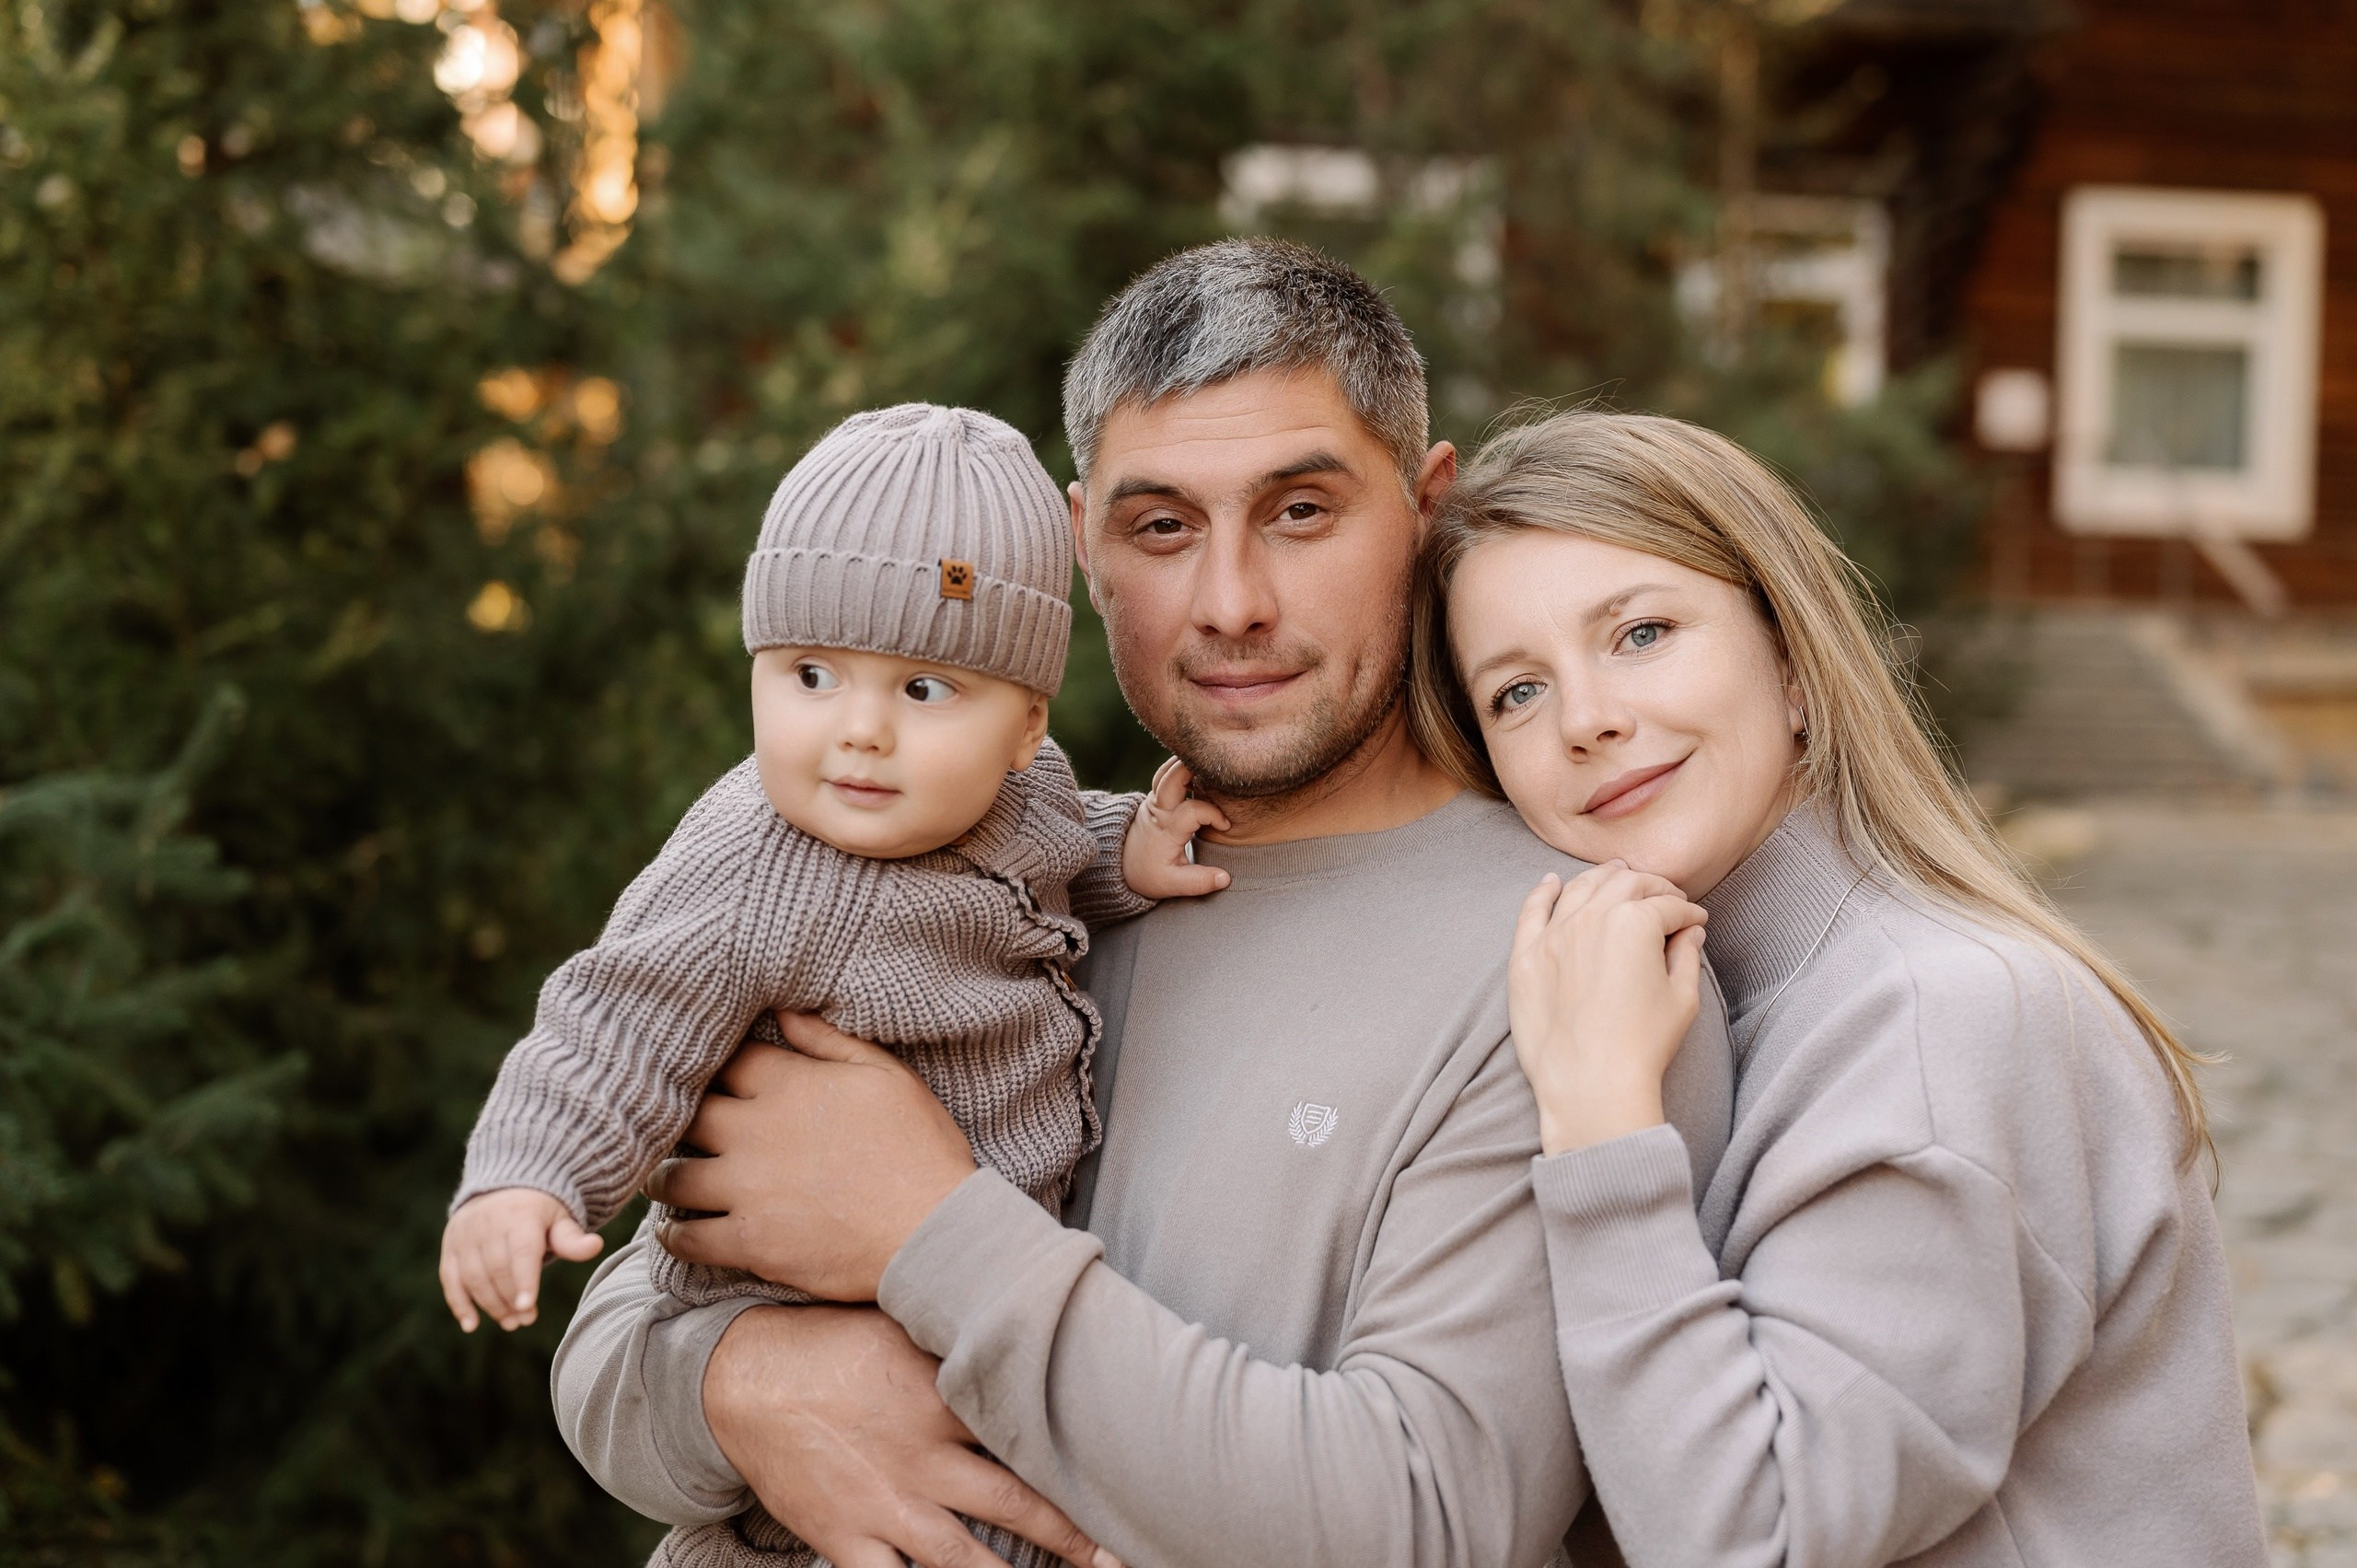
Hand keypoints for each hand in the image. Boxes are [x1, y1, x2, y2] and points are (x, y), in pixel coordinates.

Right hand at [438, 1186, 603, 1331]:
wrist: (504, 1188)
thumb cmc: (539, 1212)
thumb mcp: (560, 1219)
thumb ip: (572, 1239)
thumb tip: (596, 1246)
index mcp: (520, 1214)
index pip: (521, 1251)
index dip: (523, 1280)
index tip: (527, 1307)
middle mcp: (487, 1222)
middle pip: (497, 1269)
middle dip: (510, 1299)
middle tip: (526, 1320)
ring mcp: (465, 1234)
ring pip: (474, 1277)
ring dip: (490, 1305)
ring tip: (510, 1323)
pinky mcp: (450, 1245)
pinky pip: (450, 1278)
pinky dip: (459, 1303)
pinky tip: (471, 1325)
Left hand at [648, 1016, 976, 1300]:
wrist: (934, 1231)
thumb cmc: (920, 1149)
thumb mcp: (887, 1076)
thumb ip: (829, 1042)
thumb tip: (784, 1011)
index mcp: (789, 1085)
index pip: (726, 1062)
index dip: (716, 1068)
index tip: (714, 1079)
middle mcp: (755, 1131)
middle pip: (686, 1115)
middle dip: (677, 1119)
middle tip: (676, 1129)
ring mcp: (747, 1189)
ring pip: (672, 1179)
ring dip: (663, 1177)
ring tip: (665, 1178)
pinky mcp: (748, 1242)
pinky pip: (686, 1239)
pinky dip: (674, 1236)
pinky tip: (676, 1232)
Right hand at [705, 1305, 1120, 1567]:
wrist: (743, 1377)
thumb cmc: (833, 1345)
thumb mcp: (904, 1328)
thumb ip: (961, 1339)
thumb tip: (1029, 1318)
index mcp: (943, 1397)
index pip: (1029, 1430)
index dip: (1080, 1459)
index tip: (1125, 1474)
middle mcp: (923, 1457)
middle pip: (1017, 1507)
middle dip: (1071, 1538)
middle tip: (1114, 1556)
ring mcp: (886, 1505)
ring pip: (966, 1563)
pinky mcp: (847, 1539)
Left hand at [1118, 759, 1230, 899]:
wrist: (1119, 866)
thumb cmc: (1149, 875)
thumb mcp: (1171, 885)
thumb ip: (1198, 882)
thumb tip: (1225, 878)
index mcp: (1165, 830)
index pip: (1193, 811)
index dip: (1214, 814)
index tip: (1225, 826)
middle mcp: (1158, 810)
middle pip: (1172, 778)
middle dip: (1194, 768)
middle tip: (1220, 768)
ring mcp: (1153, 800)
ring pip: (1167, 772)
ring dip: (1187, 763)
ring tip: (1210, 762)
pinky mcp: (1154, 797)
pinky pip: (1166, 775)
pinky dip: (1181, 767)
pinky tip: (1198, 767)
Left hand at [1508, 861, 1707, 1155]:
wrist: (1590, 1084)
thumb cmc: (1642, 1045)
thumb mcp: (1681, 998)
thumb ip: (1686, 955)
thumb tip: (1691, 931)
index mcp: (1635, 922)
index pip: (1668, 906)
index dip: (1688, 912)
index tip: (1696, 921)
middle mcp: (1591, 917)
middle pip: (1625, 885)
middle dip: (1653, 887)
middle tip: (1666, 897)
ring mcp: (1554, 934)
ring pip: (1581, 888)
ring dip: (1604, 878)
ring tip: (1618, 876)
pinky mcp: (1525, 956)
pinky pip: (1532, 911)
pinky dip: (1544, 891)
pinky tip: (1553, 882)